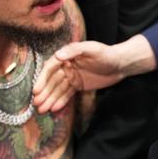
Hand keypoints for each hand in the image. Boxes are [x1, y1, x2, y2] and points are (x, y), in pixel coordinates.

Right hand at [33, 34, 156, 113]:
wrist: (120, 64)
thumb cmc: (106, 53)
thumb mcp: (91, 49)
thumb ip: (74, 50)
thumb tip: (57, 55)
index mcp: (67, 56)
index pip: (50, 68)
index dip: (43, 79)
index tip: (37, 90)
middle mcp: (67, 67)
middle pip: (52, 81)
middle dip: (44, 93)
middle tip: (37, 104)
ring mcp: (72, 77)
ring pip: (58, 90)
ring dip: (49, 99)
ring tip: (42, 110)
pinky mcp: (78, 86)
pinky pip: (67, 94)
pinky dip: (60, 101)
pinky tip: (54, 109)